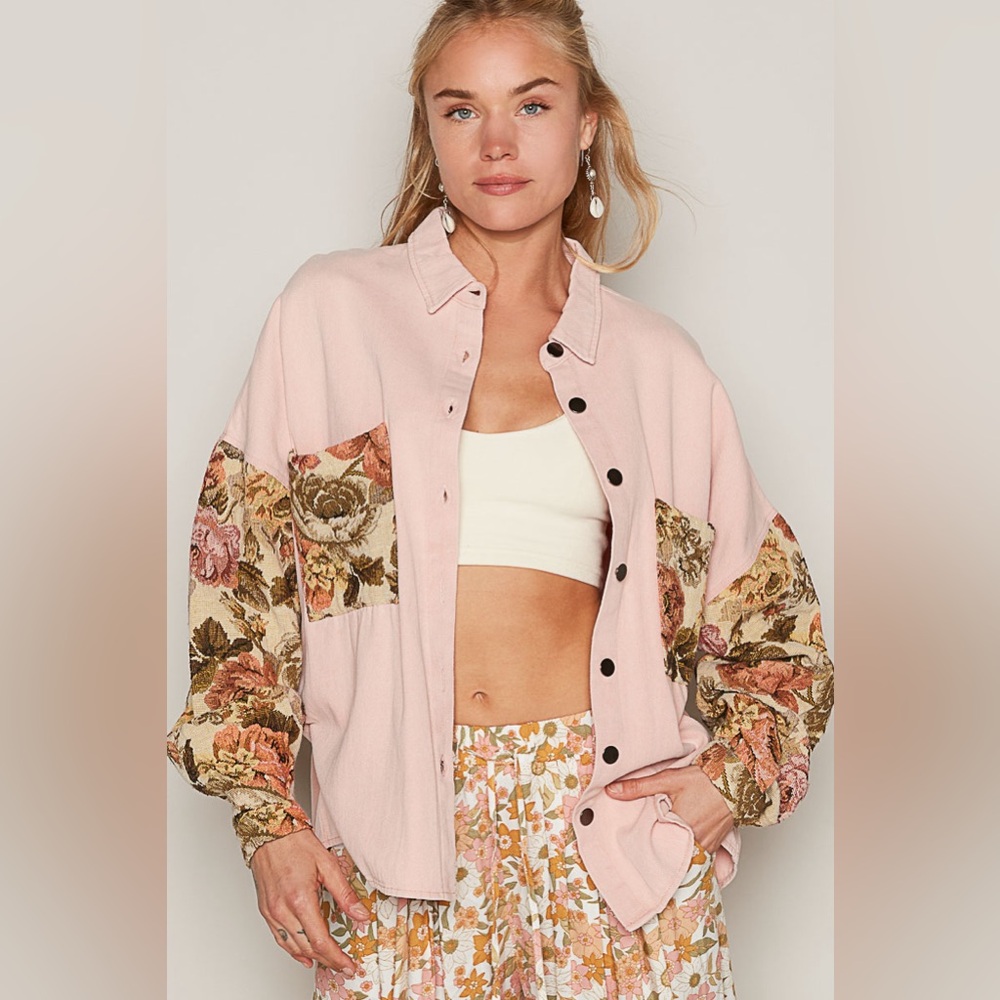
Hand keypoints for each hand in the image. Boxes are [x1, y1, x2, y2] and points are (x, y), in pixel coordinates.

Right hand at [249, 828, 369, 973]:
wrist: (269, 832)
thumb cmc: (296, 843)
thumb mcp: (327, 864)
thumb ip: (344, 893)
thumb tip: (360, 914)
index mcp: (300, 899)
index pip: (321, 941)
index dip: (337, 957)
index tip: (349, 964)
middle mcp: (283, 910)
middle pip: (307, 948)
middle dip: (328, 960)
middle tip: (343, 965)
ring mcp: (271, 912)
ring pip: (292, 946)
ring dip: (312, 957)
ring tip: (328, 962)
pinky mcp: (265, 910)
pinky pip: (279, 938)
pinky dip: (292, 950)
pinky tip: (303, 954)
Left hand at [604, 765, 734, 853]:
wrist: (734, 780)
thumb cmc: (703, 780)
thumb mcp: (668, 779)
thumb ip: (639, 786)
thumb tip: (612, 790)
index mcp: (679, 827)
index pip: (655, 849)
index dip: (641, 854)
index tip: (628, 857)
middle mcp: (694, 842)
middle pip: (669, 857)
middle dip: (656, 859)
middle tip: (638, 863)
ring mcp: (706, 847)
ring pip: (684, 859)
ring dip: (672, 857)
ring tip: (655, 857)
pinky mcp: (713, 846)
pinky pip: (697, 857)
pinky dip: (687, 855)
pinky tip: (676, 851)